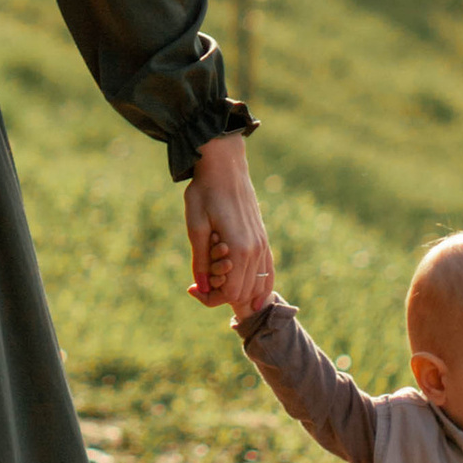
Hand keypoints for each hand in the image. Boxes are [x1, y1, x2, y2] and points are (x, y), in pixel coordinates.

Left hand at [184, 133, 273, 318]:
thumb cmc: (205, 192)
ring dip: (240, 289)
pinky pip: (268, 270)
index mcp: (239, 249)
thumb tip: (202, 288)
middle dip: (224, 294)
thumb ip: (201, 260)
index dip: (212, 297)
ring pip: (259, 283)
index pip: (232, 293)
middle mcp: (256, 250)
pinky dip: (260, 284)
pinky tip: (252, 294)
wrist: (225, 165)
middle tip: (202, 281)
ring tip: (218, 280)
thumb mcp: (195, 226)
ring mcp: (263, 243)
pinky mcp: (264, 237)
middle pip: (245, 292)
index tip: (194, 287)